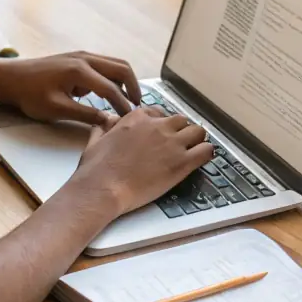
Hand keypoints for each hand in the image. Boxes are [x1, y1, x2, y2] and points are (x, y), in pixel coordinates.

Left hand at [0, 51, 140, 124]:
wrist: (10, 77)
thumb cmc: (29, 94)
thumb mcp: (57, 109)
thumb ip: (85, 114)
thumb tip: (109, 121)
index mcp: (79, 71)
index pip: (111, 89)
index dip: (123, 105)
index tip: (131, 119)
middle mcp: (84, 58)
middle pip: (121, 68)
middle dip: (133, 87)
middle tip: (137, 106)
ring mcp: (82, 55)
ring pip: (115, 64)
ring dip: (124, 81)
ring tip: (127, 101)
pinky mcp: (78, 58)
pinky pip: (104, 64)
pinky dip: (113, 77)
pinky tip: (108, 93)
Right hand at [72, 107, 211, 217]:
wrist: (103, 188)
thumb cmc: (96, 168)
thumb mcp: (95, 139)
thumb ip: (104, 127)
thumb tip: (106, 121)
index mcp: (137, 118)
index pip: (159, 113)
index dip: (161, 125)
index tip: (160, 135)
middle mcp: (158, 126)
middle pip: (181, 121)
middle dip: (180, 131)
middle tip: (176, 145)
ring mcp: (172, 143)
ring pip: (198, 132)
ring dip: (196, 140)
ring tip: (192, 151)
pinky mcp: (182, 163)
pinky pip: (206, 150)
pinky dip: (206, 154)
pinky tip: (202, 160)